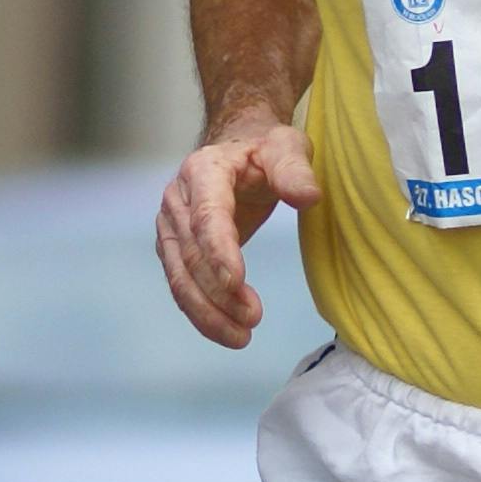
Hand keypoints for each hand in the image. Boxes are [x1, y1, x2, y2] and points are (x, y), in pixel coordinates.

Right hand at [154, 120, 319, 349]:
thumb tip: (309, 197)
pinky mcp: (174, 247)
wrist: (237, 145)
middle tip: (252, 319)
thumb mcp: (287, 147)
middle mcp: (178, 199)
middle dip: (218, 292)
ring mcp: (171, 225)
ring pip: (180, 276)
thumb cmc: (263, 148)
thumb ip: (295, 170)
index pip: (207, 216)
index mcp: (203, 171)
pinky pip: (182, 283)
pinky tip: (226, 330)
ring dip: (207, 311)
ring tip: (241, 336)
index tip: (236, 283)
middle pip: (191, 254)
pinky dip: (201, 311)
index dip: (219, 251)